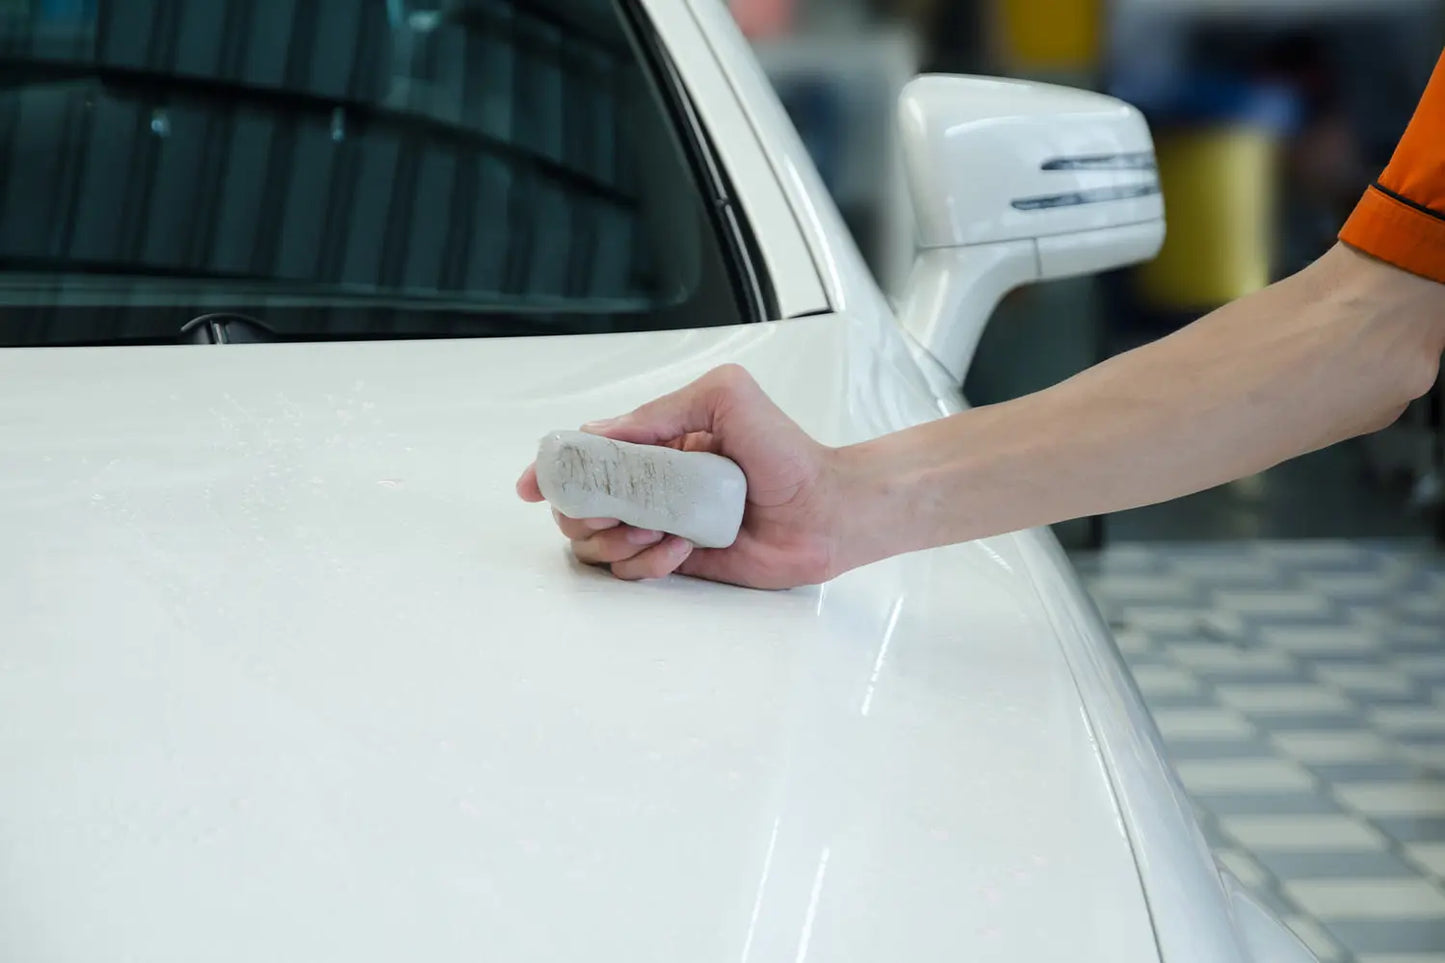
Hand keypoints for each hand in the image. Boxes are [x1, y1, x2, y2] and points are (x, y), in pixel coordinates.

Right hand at [516, 364, 842, 588]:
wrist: (826, 511)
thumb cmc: (786, 452)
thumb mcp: (724, 399)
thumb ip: (661, 412)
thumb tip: (598, 432)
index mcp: (658, 442)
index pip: (589, 454)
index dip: (556, 469)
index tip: (535, 484)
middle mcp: (653, 484)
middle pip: (581, 503)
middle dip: (585, 511)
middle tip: (613, 513)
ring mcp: (662, 524)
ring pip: (598, 542)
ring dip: (616, 538)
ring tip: (656, 530)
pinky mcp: (676, 561)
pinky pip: (631, 571)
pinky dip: (646, 563)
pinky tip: (680, 548)